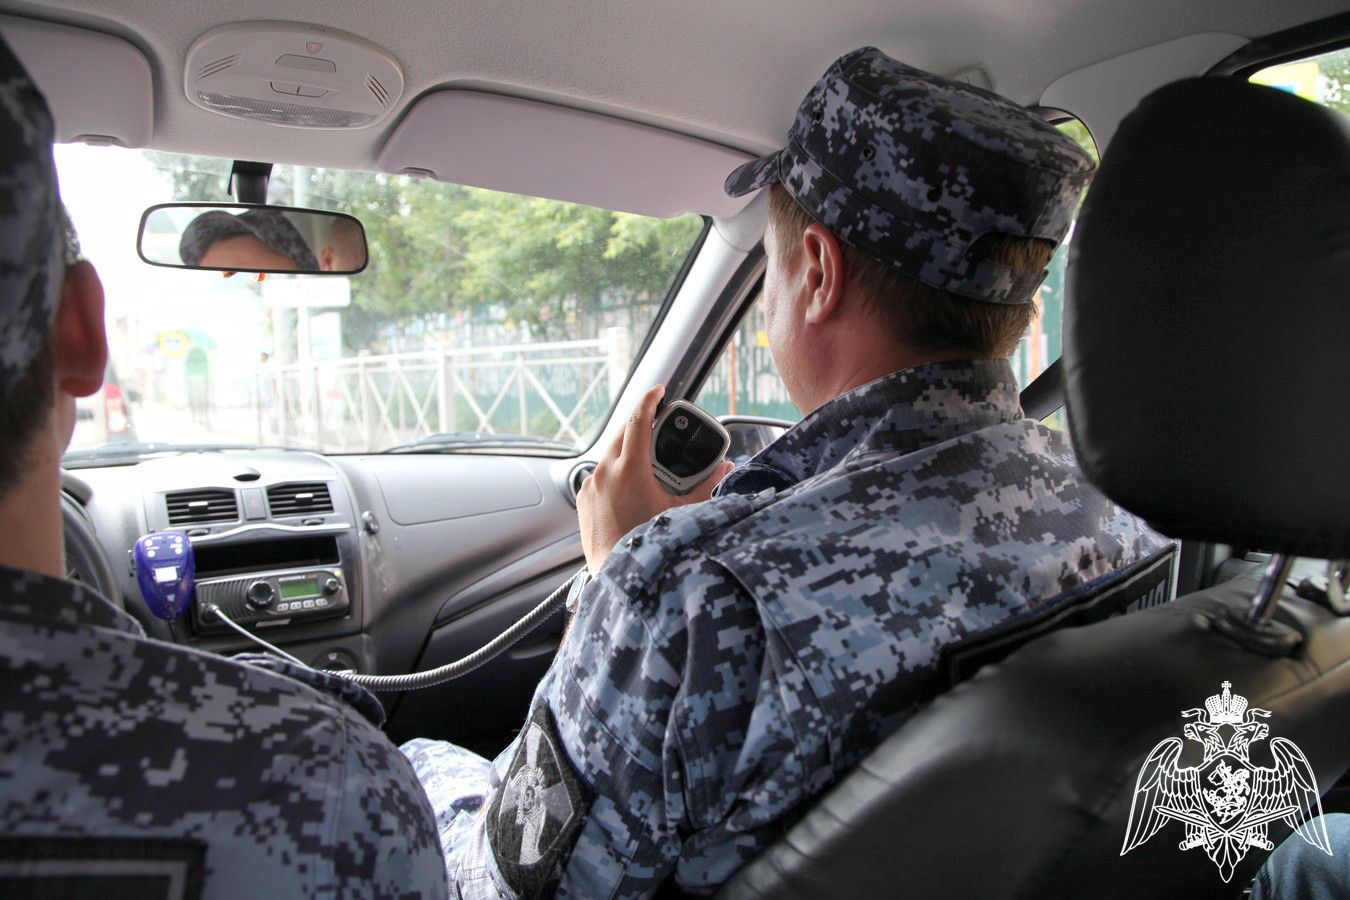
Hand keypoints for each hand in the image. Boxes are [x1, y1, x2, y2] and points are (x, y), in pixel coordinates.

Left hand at [577, 385, 734, 575]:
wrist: (618, 577)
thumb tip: (726, 468)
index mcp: (629, 470)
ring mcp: (590, 486)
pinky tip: (629, 484)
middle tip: (657, 424)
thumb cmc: (650, 546)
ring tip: (646, 458)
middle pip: (622, 433)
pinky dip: (614, 471)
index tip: (659, 390)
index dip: (649, 400)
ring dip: (626, 449)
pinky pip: (599, 474)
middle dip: (639, 424)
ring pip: (608, 454)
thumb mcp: (682, 512)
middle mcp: (605, 473)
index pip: (638, 421)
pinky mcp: (583, 500)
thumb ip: (706, 486)